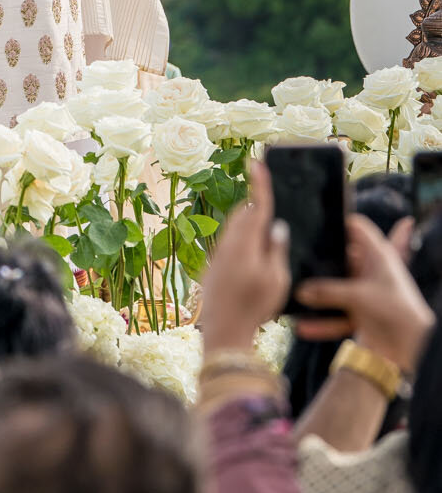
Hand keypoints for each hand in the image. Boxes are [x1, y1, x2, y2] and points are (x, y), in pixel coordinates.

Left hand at [199, 160, 290, 352]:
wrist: (223, 329)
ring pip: (234, 229)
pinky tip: (251, 255)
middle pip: (243, 215)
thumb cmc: (255, 306)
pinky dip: (241, 241)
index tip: (257, 162)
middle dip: (256, 206)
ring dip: (248, 225)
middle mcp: (228, 243)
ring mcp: (219, 255)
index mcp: (246, 242)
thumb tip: (277, 226)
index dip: (259, 183)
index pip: (256, 205)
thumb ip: (277, 249)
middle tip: (270, 203)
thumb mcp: (277, 279)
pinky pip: (229, 244)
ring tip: (265, 229)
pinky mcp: (214, 266)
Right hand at [297, 213, 434, 368]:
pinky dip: (323, 321)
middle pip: (342, 257)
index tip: (316, 222)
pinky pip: (338, 314)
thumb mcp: (356, 296)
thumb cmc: (393, 311)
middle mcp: (372, 271)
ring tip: (298, 295)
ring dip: (319, 295)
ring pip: (337, 287)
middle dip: (322, 261)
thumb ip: (326, 292)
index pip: (357, 228)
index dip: (339, 223)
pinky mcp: (363, 313)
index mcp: (377, 255)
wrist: (407, 349)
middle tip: (298, 258)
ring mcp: (366, 292)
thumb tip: (300, 291)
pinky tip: (304, 327)